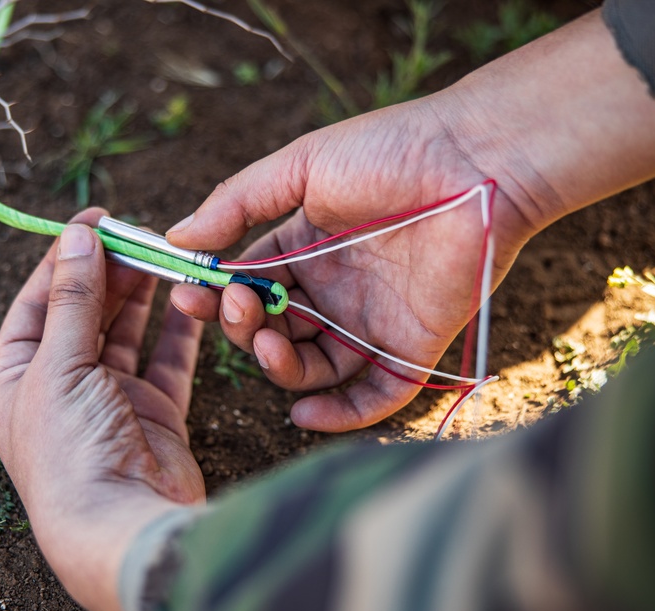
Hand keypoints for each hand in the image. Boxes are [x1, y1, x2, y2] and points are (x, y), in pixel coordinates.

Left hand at [0, 209, 204, 610]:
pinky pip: (167, 361)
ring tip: (164, 254)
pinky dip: (178, 329)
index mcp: (17, 379)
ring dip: (143, 294)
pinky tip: (188, 295)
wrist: (121, 527)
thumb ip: (74, 299)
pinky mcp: (154, 414)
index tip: (95, 219)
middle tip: (140, 232)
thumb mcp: (59, 365)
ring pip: (127, 333)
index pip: (37, 304)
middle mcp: (60, 388)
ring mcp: (109, 401)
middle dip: (109, 271)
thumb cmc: (71, 452)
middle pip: (85, 314)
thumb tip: (76, 237)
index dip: (63, 259)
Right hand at [168, 11, 654, 431]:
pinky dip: (340, 415)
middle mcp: (334, 291)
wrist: (477, 160)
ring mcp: (371, 322)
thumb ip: (237, 205)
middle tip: (236, 306)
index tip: (186, 295)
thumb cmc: (390, 152)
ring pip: (312, 368)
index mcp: (305, 249)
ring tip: (267, 343)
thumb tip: (177, 240)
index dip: (215, 296)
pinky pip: (373, 396)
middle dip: (242, 327)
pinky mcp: (412, 347)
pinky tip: (304, 412)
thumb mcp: (301, 166)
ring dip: (279, 367)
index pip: (248, 286)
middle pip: (273, 331)